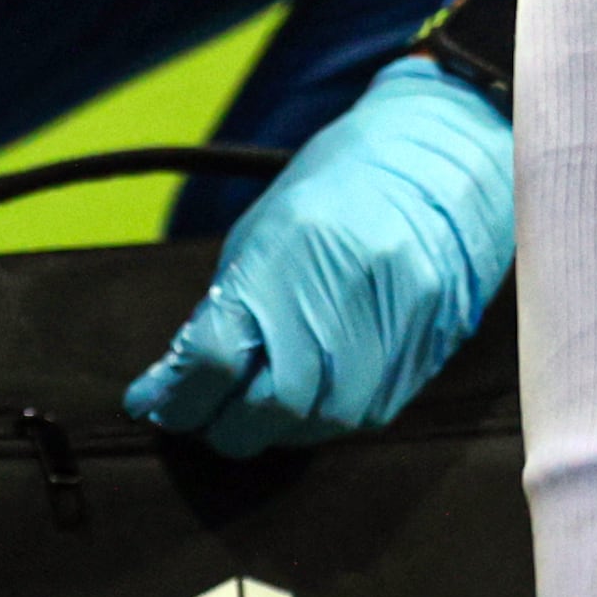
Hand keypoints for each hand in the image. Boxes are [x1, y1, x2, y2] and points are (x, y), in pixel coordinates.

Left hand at [121, 58, 515, 457]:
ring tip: (251, 411)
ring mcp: (391, 334)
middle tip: (200, 418)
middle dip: (221, 425)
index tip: (152, 405)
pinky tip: (306, 400)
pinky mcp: (423, 358)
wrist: (444, 166)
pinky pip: (360, 417)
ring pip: (315, 425)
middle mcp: (343, 298)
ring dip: (272, 430)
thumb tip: (178, 379)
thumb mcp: (265, 230)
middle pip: (266, 407)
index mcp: (291, 251)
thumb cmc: (340, 187)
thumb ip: (226, 305)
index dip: (175, 396)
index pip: (216, 356)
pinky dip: (320, 420)